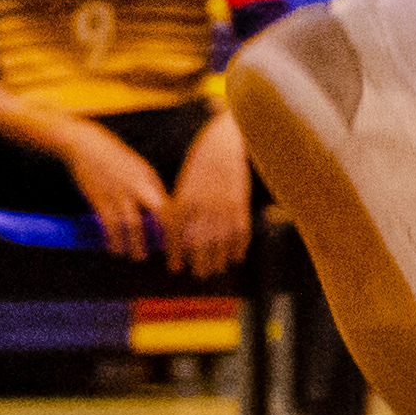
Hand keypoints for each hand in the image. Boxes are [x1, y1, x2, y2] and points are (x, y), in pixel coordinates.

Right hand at [64, 122, 175, 261]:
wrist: (85, 145)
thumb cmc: (113, 157)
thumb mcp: (137, 166)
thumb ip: (150, 185)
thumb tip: (163, 207)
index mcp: (148, 177)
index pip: (168, 203)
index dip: (175, 223)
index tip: (179, 240)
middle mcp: (137, 185)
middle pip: (158, 213)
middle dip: (164, 235)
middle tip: (165, 253)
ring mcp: (118, 192)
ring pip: (132, 224)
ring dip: (135, 243)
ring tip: (137, 257)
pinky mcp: (99, 199)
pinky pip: (109, 224)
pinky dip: (113, 239)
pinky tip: (114, 248)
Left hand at [168, 116, 254, 277]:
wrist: (225, 142)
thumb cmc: (201, 161)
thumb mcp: (185, 181)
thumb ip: (181, 206)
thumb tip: (176, 234)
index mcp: (185, 198)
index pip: (176, 233)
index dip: (174, 253)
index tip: (175, 267)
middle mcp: (203, 204)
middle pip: (198, 243)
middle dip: (198, 263)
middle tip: (198, 273)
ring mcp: (223, 205)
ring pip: (220, 242)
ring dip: (218, 260)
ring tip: (216, 269)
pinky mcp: (241, 203)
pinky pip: (240, 232)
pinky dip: (238, 248)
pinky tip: (235, 257)